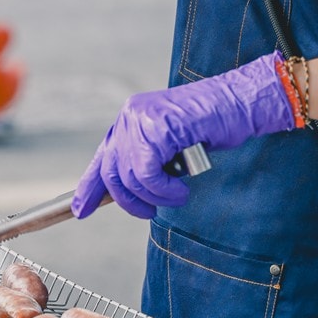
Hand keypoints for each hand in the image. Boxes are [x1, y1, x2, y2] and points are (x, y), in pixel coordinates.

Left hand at [72, 52, 297, 219]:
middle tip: (148, 212)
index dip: (88, 187)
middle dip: (128, 200)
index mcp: (131, 118)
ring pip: (131, 177)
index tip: (79, 210)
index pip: (102, 157)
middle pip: (112, 172)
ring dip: (156, 196)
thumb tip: (125, 192)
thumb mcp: (170, 147)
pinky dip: (165, 190)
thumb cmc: (210, 127)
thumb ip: (145, 161)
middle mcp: (131, 115)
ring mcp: (142, 119)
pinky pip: (148, 174)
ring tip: (177, 194)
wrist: (237, 105)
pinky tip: (180, 190)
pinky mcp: (158, 127)